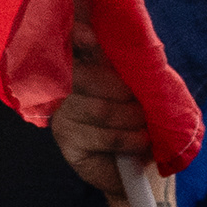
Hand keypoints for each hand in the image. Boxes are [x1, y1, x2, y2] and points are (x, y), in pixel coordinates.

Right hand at [46, 23, 154, 198]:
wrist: (144, 172)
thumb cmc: (145, 124)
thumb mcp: (143, 90)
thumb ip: (131, 67)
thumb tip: (131, 43)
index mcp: (84, 65)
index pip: (74, 44)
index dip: (80, 38)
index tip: (89, 34)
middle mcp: (66, 86)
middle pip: (85, 76)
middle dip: (120, 89)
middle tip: (141, 105)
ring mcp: (62, 114)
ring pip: (98, 108)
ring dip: (129, 118)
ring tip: (144, 127)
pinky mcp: (66, 140)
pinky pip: (102, 135)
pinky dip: (128, 139)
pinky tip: (139, 141)